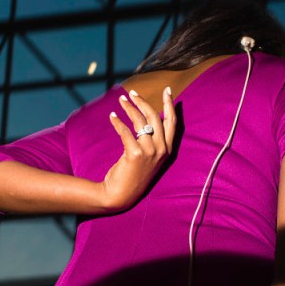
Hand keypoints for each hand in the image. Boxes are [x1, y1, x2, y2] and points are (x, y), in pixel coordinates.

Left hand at [97, 87, 176, 211]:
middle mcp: (162, 150)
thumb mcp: (149, 156)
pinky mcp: (135, 154)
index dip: (170, 104)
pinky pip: (126, 131)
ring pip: (140, 121)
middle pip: (155, 117)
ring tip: (120, 101)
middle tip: (132, 93)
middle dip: (143, 102)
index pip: (172, 122)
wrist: (121, 194)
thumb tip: (146, 117)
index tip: (167, 90)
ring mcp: (150, 152)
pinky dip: (118, 122)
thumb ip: (152, 140)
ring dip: (129, 108)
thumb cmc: (133, 174)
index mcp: (168, 150)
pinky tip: (112, 116)